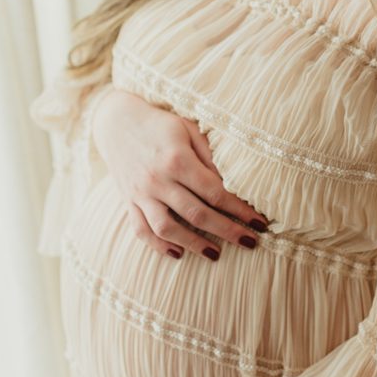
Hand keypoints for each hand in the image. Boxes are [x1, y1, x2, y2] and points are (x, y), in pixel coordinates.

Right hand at [93, 89, 268, 260]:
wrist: (117, 123)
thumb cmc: (162, 126)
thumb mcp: (189, 130)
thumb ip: (210, 157)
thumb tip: (234, 184)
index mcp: (176, 160)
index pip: (215, 192)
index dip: (240, 210)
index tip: (259, 222)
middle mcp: (157, 180)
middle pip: (197, 214)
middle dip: (227, 231)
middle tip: (250, 243)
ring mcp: (141, 194)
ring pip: (168, 228)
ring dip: (194, 244)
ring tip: (216, 254)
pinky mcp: (128, 202)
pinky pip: (142, 230)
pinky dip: (159, 246)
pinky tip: (179, 252)